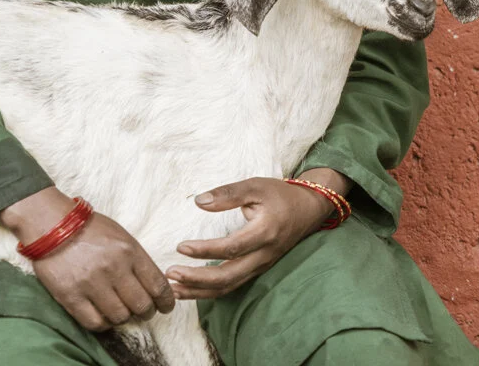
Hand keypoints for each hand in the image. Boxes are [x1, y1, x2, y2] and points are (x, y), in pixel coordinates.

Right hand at [0, 187, 174, 330]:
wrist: (51, 224)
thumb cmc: (89, 228)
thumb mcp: (122, 236)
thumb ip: (137, 259)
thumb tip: (152, 283)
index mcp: (130, 251)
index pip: (157, 284)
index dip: (166, 300)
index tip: (166, 306)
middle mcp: (114, 269)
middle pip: (141, 304)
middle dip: (147, 312)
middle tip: (145, 312)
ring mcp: (92, 284)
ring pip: (120, 316)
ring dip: (125, 318)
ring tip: (123, 313)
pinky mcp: (71, 296)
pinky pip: (94, 322)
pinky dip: (104, 324)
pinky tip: (105, 317)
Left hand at [166, 169, 346, 299]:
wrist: (307, 210)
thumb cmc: (280, 195)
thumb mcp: (256, 186)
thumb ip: (229, 193)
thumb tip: (199, 202)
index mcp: (265, 232)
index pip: (232, 248)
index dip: (205, 250)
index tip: (181, 246)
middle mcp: (264, 255)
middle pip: (228, 276)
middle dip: (196, 279)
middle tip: (171, 274)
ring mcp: (261, 266)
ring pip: (228, 287)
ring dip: (199, 291)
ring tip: (173, 288)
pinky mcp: (256, 270)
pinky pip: (231, 286)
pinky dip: (208, 291)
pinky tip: (189, 289)